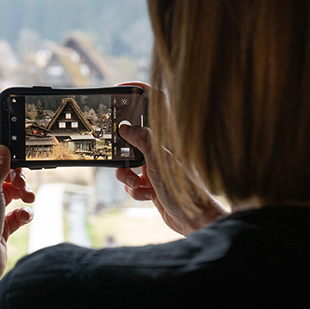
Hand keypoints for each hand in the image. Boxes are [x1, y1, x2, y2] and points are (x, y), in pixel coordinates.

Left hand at [0, 144, 34, 285]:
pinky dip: (24, 213)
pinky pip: (17, 213)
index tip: (17, 153)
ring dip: (23, 194)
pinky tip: (24, 216)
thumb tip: (2, 150)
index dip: (2, 154)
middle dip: (17, 178)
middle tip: (23, 184)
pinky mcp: (1, 225)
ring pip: (13, 193)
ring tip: (28, 199)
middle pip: (3, 175)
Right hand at [113, 83, 226, 235]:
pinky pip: (131, 181)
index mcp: (166, 138)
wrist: (192, 219)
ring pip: (127, 163)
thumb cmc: (183, 188)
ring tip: (139, 183)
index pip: (155, 106)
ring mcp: (154, 166)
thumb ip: (142, 139)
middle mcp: (160, 149)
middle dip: (122, 149)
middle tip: (117, 152)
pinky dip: (134, 190)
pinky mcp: (150, 183)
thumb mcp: (158, 160)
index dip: (141, 93)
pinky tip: (147, 195)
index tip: (123, 89)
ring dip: (127, 175)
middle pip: (132, 137)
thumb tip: (126, 126)